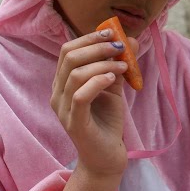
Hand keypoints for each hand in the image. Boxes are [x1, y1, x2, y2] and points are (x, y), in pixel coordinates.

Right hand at [51, 28, 139, 177]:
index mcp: (62, 82)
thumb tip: (132, 39)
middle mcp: (57, 94)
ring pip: (76, 74)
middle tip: (120, 47)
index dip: (89, 38)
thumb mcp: (113, 88)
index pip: (68, 50)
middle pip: (69, 57)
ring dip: (103, 64)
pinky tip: (113, 78)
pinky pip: (80, 96)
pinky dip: (98, 81)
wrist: (107, 157)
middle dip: (97, 47)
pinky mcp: (74, 123)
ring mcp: (63, 109)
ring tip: (123, 67)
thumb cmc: (107, 122)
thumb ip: (117, 65)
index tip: (113, 33)